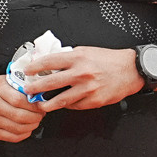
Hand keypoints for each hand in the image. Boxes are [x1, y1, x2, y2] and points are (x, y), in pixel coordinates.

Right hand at [0, 72, 49, 141]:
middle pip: (21, 116)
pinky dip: (24, 134)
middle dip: (36, 117)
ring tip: (35, 120)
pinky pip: (12, 137)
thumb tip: (39, 91)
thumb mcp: (2, 81)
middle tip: (41, 114)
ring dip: (32, 126)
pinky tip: (27, 128)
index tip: (41, 104)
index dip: (34, 105)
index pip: (20, 100)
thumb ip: (19, 85)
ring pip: (18, 128)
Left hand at [24, 46, 147, 112]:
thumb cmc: (109, 60)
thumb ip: (68, 57)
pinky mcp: (94, 101)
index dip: (34, 67)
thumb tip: (49, 63)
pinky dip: (67, 105)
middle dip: (35, 88)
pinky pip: (75, 106)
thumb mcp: (86, 51)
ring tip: (40, 104)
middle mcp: (81, 73)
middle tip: (28, 91)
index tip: (26, 71)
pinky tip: (63, 104)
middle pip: (50, 83)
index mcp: (77, 58)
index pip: (49, 62)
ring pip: (60, 100)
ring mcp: (87, 89)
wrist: (130, 70)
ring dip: (47, 104)